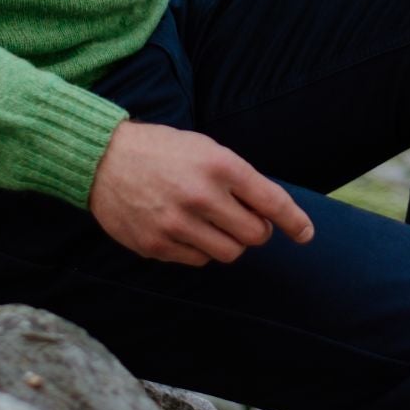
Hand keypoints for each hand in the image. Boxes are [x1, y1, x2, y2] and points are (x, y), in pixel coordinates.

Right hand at [88, 119, 314, 265]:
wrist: (103, 159)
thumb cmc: (162, 150)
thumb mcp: (205, 148)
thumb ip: (238, 179)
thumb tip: (269, 215)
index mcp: (219, 165)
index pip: (271, 201)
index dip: (294, 221)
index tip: (306, 234)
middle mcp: (201, 196)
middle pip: (255, 236)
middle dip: (257, 231)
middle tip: (245, 220)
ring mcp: (178, 223)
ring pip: (229, 253)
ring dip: (230, 242)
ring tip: (212, 223)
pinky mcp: (157, 245)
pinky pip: (198, 260)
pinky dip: (200, 249)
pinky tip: (185, 228)